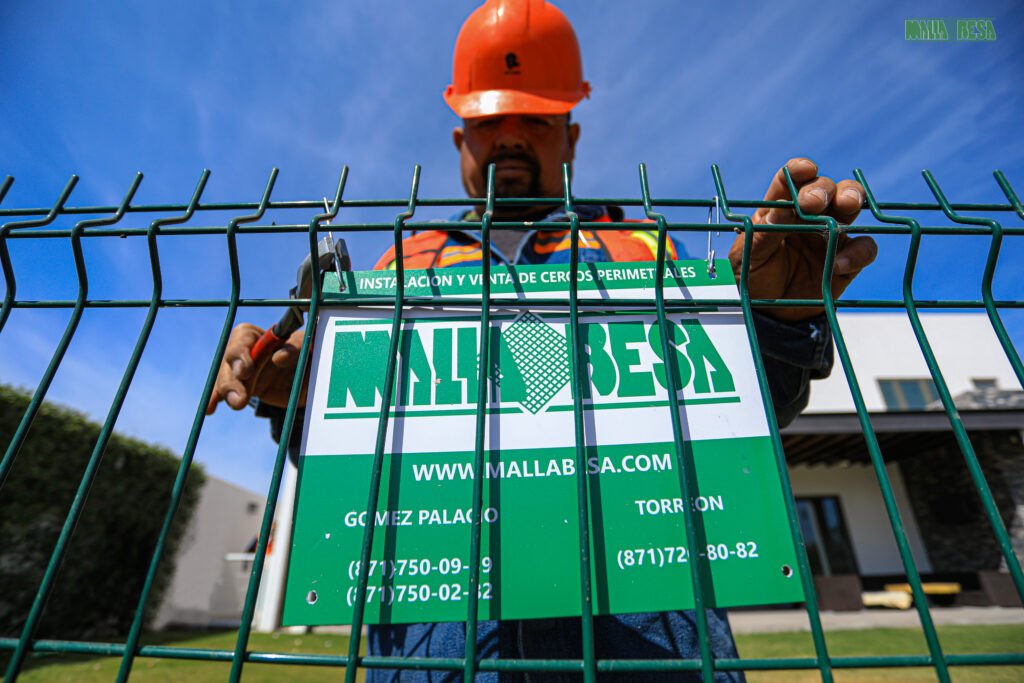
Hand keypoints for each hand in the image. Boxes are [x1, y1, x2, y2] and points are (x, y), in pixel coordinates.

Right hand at [205, 323, 306, 413]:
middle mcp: (244, 351)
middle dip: (232, 378)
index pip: (241, 337)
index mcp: (258, 334)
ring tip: (238, 403)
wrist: (312, 378)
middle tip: (240, 396)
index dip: (240, 353)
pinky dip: (214, 399)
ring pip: (225, 379)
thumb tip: (280, 356)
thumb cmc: (309, 353)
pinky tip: (208, 409)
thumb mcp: (307, 346)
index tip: (246, 370)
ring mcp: (241, 371)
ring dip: (228, 392)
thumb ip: (296, 347)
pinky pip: (225, 393)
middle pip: (228, 361)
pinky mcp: (243, 388)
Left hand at [729, 157, 877, 321]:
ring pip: (851, 205)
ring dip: (851, 199)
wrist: (769, 314)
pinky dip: (857, 253)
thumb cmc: (754, 278)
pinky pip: (864, 248)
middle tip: (813, 202)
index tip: (804, 169)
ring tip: (845, 207)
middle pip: (824, 188)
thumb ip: (765, 233)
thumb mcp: (750, 256)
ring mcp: (831, 235)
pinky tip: (838, 265)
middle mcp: (809, 216)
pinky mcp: (848, 260)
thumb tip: (781, 210)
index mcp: (780, 209)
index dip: (799, 170)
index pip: (790, 181)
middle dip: (822, 189)